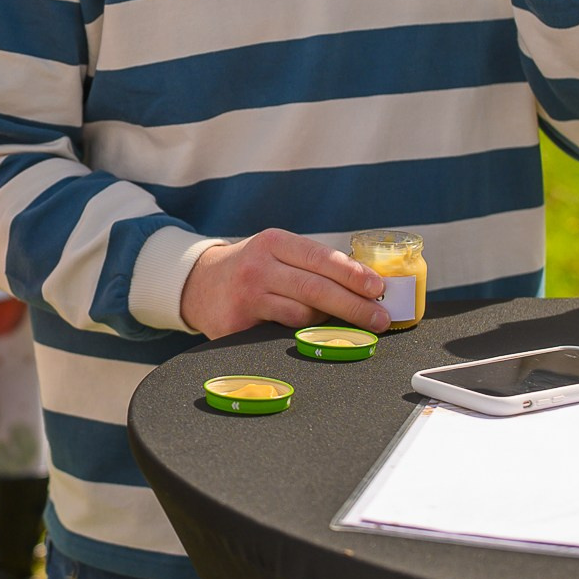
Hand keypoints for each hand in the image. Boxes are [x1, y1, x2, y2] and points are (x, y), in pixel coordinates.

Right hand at [177, 229, 388, 339]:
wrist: (198, 284)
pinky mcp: (237, 325)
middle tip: (380, 319)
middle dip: (354, 306)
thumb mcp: (277, 252)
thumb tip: (367, 283)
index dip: (353, 274)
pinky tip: (313, 335)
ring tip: (345, 326)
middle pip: (315, 289)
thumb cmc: (252, 268)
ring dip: (329, 324)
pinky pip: (281, 335)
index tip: (378, 288)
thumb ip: (313, 264)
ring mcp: (246, 297)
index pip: (321, 258)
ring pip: (302, 316)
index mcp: (274, 242)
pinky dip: (303, 336)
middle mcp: (258, 267)